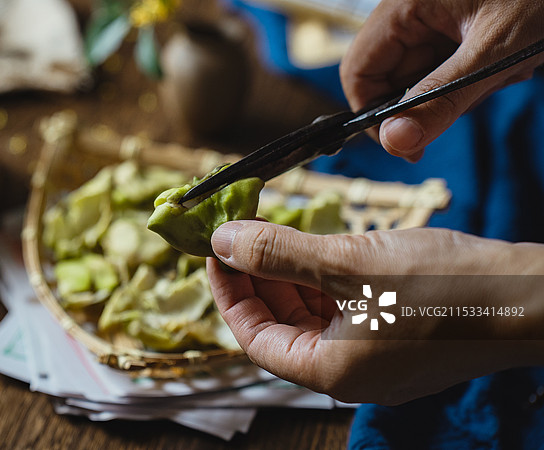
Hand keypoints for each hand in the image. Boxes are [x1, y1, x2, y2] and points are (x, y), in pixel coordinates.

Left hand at [207, 221, 543, 403]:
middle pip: (281, 326)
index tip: (215, 252)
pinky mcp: (398, 340)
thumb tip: (222, 240)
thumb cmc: (447, 287)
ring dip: (290, 277)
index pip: (254, 338)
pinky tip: (318, 249)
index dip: (228, 293)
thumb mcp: (348, 262)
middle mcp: (349, 375)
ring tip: (276, 235)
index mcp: (329, 372)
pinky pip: (344, 313)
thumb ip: (278, 252)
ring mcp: (376, 360)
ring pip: (313, 317)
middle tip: (241, 236)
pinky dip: (324, 282)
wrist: (535, 300)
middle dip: (258, 279)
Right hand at [339, 0, 543, 161]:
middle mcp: (410, 11)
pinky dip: (476, 77)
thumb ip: (442, 100)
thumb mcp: (493, 53)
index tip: (406, 142)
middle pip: (391, 78)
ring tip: (507, 70)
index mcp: (404, 6)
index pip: (358, 72)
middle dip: (432, 100)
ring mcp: (434, 19)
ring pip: (423, 77)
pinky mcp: (456, 27)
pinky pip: (449, 67)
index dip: (374, 113)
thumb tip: (393, 143)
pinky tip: (508, 64)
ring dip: (462, 89)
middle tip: (479, 96)